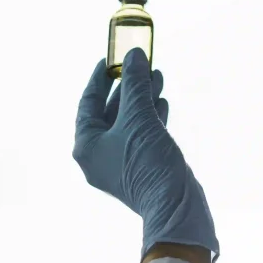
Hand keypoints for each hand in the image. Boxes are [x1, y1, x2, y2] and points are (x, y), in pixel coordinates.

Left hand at [73, 48, 219, 262]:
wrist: (175, 206)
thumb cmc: (149, 165)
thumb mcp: (139, 118)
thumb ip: (134, 85)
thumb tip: (133, 56)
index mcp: (86, 145)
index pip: (88, 102)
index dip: (100, 77)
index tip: (111, 58)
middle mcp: (99, 154)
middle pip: (110, 111)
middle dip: (129, 86)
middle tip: (142, 64)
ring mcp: (120, 162)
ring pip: (130, 122)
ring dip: (143, 98)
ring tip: (158, 77)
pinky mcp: (141, 167)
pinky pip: (142, 135)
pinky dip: (151, 117)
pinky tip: (163, 102)